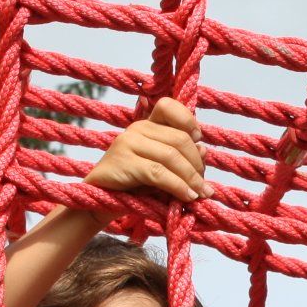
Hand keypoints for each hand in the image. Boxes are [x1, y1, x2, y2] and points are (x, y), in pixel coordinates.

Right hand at [85, 97, 208, 205]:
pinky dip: (178, 187)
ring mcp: (128, 142)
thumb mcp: (162, 170)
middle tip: (204, 186)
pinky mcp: (124, 161)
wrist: (101, 200)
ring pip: (172, 156)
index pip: (169, 106)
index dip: (188, 121)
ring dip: (191, 179)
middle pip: (179, 139)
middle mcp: (138, 128)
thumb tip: (204, 150)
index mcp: (148, 125)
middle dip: (197, 164)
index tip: (199, 142)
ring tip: (199, 195)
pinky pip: (159, 173)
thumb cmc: (135, 185)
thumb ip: (180, 159)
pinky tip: (187, 197)